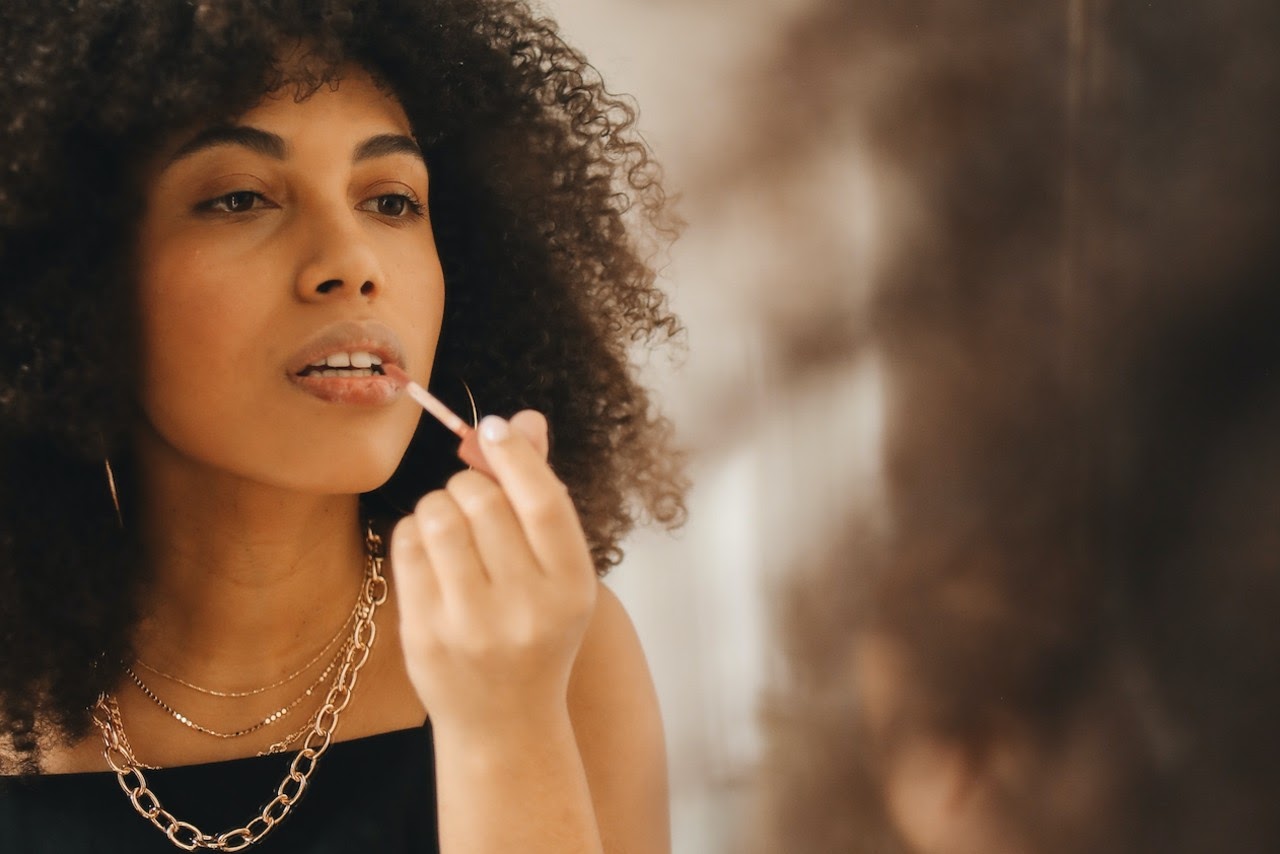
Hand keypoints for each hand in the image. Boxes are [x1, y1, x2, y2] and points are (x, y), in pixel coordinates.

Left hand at [390, 411, 598, 733]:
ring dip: (439, 505)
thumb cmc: (536, 631)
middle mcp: (525, 608)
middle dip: (470, 485)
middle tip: (474, 504)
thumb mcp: (557, 572)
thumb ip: (541, 494)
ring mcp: (471, 625)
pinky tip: (431, 552)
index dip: (515, 454)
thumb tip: (523, 420)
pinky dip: (415, 532)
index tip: (493, 429)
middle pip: (481, 500)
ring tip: (451, 526)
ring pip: (438, 516)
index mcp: (571, 587)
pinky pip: (407, 546)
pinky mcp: (424, 635)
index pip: (542, 500)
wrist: (506, 722)